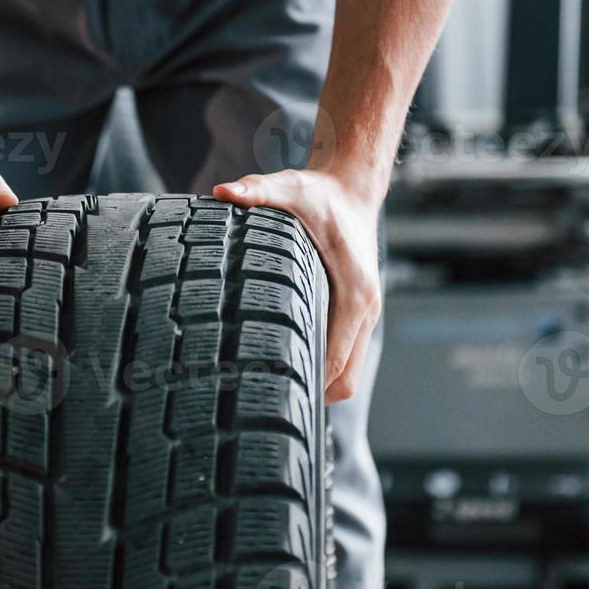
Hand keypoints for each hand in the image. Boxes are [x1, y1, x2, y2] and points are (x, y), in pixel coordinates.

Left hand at [214, 170, 381, 403]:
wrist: (353, 189)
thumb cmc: (321, 194)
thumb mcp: (288, 187)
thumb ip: (256, 191)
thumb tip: (222, 191)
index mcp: (355, 291)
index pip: (336, 356)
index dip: (308, 381)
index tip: (272, 393)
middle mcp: (366, 307)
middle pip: (346, 378)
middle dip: (310, 396)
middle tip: (261, 401)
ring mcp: (366, 313)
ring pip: (348, 372)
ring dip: (318, 385)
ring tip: (270, 391)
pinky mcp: (358, 312)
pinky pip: (345, 356)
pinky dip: (324, 368)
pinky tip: (287, 366)